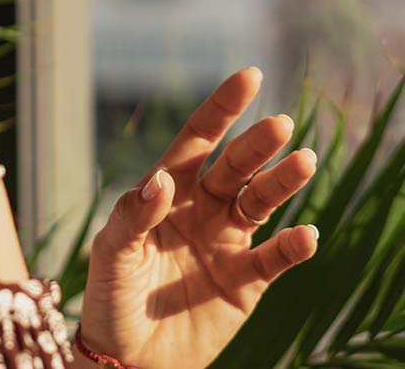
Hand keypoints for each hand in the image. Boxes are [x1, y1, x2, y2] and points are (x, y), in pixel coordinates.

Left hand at [79, 67, 318, 368]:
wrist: (126, 358)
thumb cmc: (109, 296)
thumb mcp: (111, 251)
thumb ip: (133, 214)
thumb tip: (161, 179)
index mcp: (167, 190)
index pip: (199, 139)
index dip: (223, 108)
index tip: (250, 75)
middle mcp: (202, 208)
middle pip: (236, 166)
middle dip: (257, 144)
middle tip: (280, 125)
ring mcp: (226, 242)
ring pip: (261, 202)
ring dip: (283, 182)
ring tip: (304, 161)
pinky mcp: (245, 283)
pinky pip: (274, 259)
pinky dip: (292, 247)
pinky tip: (306, 234)